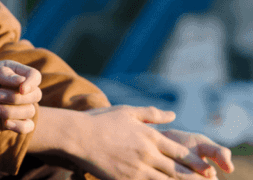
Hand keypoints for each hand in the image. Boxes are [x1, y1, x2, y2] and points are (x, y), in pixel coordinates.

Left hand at [0, 60, 41, 133]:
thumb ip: (0, 73)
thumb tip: (22, 81)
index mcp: (10, 71)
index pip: (34, 76)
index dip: (31, 83)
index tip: (20, 88)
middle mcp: (14, 88)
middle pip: (35, 95)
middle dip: (18, 98)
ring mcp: (12, 106)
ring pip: (30, 111)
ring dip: (13, 111)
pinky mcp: (8, 121)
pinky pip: (27, 127)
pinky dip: (19, 126)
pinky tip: (4, 123)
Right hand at [69, 106, 231, 179]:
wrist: (77, 135)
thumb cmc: (100, 121)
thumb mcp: (127, 112)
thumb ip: (151, 114)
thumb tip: (173, 115)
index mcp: (150, 136)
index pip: (181, 153)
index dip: (197, 163)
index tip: (208, 169)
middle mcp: (147, 153)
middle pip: (178, 170)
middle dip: (194, 178)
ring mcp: (137, 168)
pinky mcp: (125, 179)